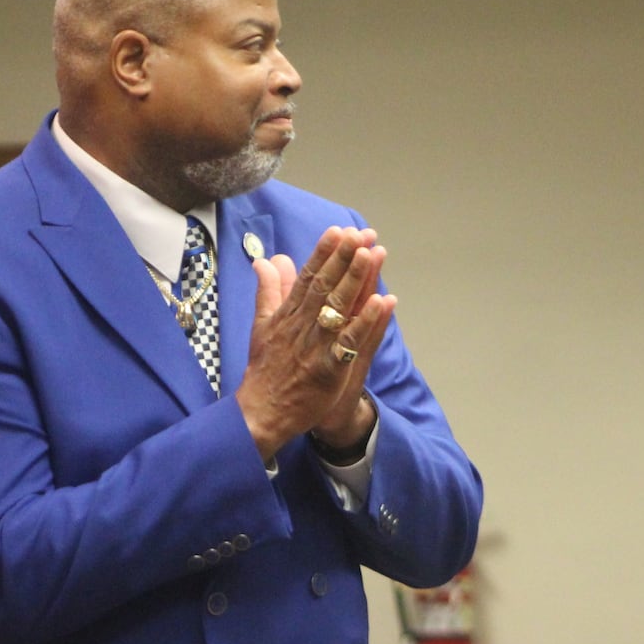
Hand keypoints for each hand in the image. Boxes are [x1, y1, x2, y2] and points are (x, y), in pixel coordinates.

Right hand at [234, 226, 395, 461]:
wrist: (262, 412)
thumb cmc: (265, 369)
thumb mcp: (261, 325)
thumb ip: (268, 291)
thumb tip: (267, 260)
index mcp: (286, 315)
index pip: (307, 278)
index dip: (323, 253)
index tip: (337, 231)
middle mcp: (300, 326)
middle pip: (324, 286)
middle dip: (342, 258)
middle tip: (359, 233)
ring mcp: (314, 346)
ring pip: (337, 308)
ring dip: (355, 280)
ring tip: (371, 254)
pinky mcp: (327, 369)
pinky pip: (349, 342)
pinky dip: (365, 321)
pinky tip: (382, 303)